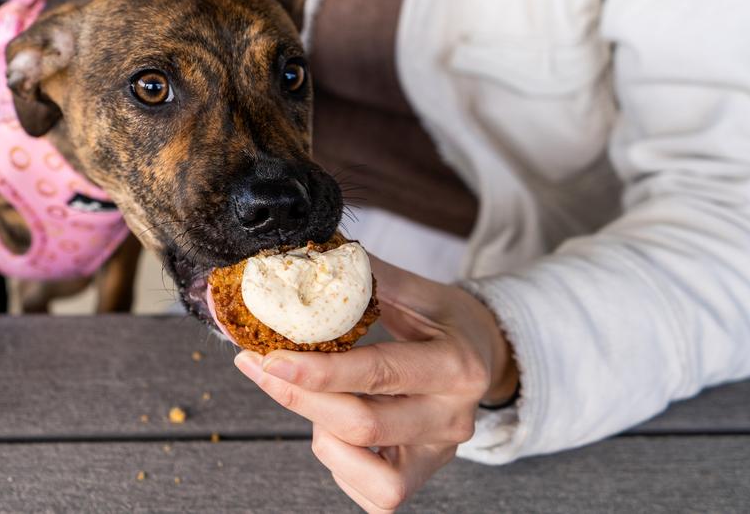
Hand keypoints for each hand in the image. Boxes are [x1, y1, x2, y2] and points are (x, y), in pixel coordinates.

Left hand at [233, 254, 517, 511]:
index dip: (317, 372)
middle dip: (301, 399)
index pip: (376, 374)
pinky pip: (374, 494)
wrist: (491, 356)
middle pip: (363, 426)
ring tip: (315, 400)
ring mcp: (439, 453)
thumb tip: (309, 260)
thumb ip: (372, 279)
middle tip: (258, 368)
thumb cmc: (449, 322)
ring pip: (369, 472)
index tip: (270, 358)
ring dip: (323, 436)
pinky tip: (333, 430)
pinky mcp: (423, 475)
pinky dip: (341, 465)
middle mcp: (451, 418)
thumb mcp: (422, 292)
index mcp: (455, 367)